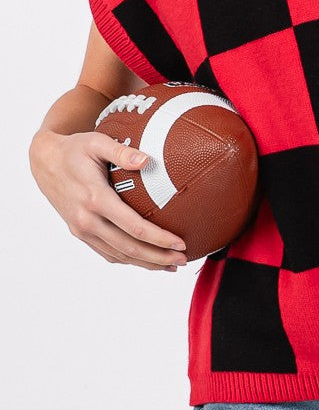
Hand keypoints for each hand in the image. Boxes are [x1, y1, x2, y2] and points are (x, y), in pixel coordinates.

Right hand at [29, 130, 187, 271]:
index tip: (180, 244)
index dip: (159, 239)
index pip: (133, 227)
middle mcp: (87, 219)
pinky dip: (128, 260)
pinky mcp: (79, 232)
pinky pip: (106, 253)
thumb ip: (122, 152)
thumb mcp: (96, 142)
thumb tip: (147, 159)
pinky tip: (145, 260)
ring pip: (119, 255)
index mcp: (95, 198)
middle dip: (159, 258)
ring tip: (170, 266)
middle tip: (183, 261)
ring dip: (146, 263)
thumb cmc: (74, 149)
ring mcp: (82, 229)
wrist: (44, 162)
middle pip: (129, 248)